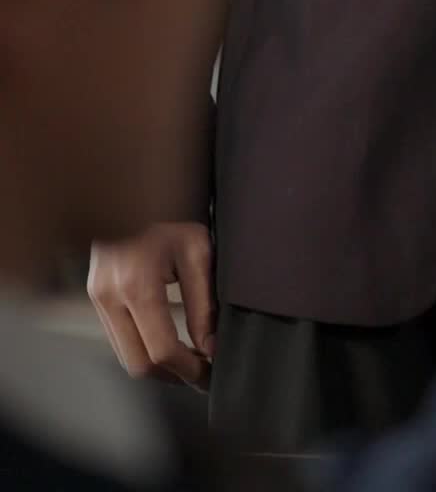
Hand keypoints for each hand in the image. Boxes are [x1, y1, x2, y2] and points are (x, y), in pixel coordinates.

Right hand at [87, 222, 215, 389]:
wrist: (133, 189)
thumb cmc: (170, 215)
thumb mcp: (197, 251)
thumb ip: (203, 304)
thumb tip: (211, 348)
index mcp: (137, 284)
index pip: (161, 349)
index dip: (189, 369)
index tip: (210, 373)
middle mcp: (110, 296)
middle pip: (138, 363)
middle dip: (172, 375)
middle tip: (200, 374)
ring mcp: (97, 298)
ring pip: (124, 356)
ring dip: (156, 366)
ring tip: (187, 361)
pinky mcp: (94, 297)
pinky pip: (117, 339)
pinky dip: (142, 348)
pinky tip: (165, 341)